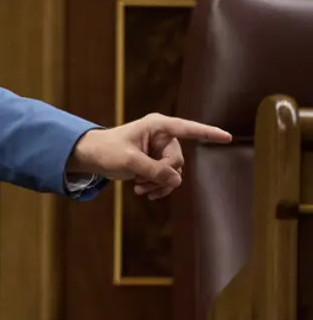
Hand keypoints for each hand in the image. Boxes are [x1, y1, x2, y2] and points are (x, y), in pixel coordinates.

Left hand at [67, 113, 232, 199]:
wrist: (91, 157)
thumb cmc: (106, 150)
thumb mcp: (128, 161)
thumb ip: (153, 170)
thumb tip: (177, 180)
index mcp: (157, 126)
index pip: (188, 129)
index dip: (208, 133)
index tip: (228, 137)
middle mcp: (163, 136)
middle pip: (177, 161)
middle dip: (161, 175)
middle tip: (140, 182)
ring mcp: (160, 149)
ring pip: (174, 172)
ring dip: (158, 184)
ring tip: (139, 188)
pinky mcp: (156, 162)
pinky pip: (168, 178)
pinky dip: (158, 187)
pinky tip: (144, 193)